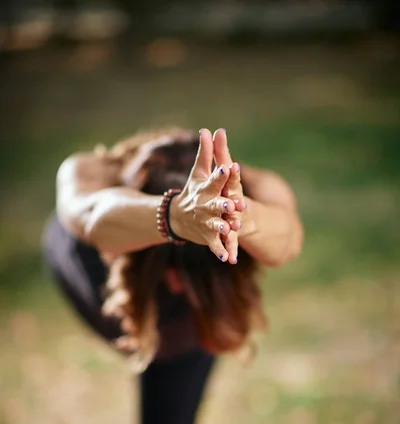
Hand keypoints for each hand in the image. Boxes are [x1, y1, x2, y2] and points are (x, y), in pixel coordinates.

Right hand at [169, 129, 245, 262]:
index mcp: (206, 189)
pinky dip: (220, 252)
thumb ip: (206, 153)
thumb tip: (207, 129)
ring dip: (222, 227)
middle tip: (232, 202)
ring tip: (231, 228)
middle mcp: (205, 206)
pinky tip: (228, 259)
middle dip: (222, 204)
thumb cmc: (192, 191)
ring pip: (215, 225)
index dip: (221, 174)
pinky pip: (215, 245)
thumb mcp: (198, 173)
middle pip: (214, 204)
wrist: (177, 218)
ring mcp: (206, 222)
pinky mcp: (208, 237)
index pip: (214, 179)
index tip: (229, 167)